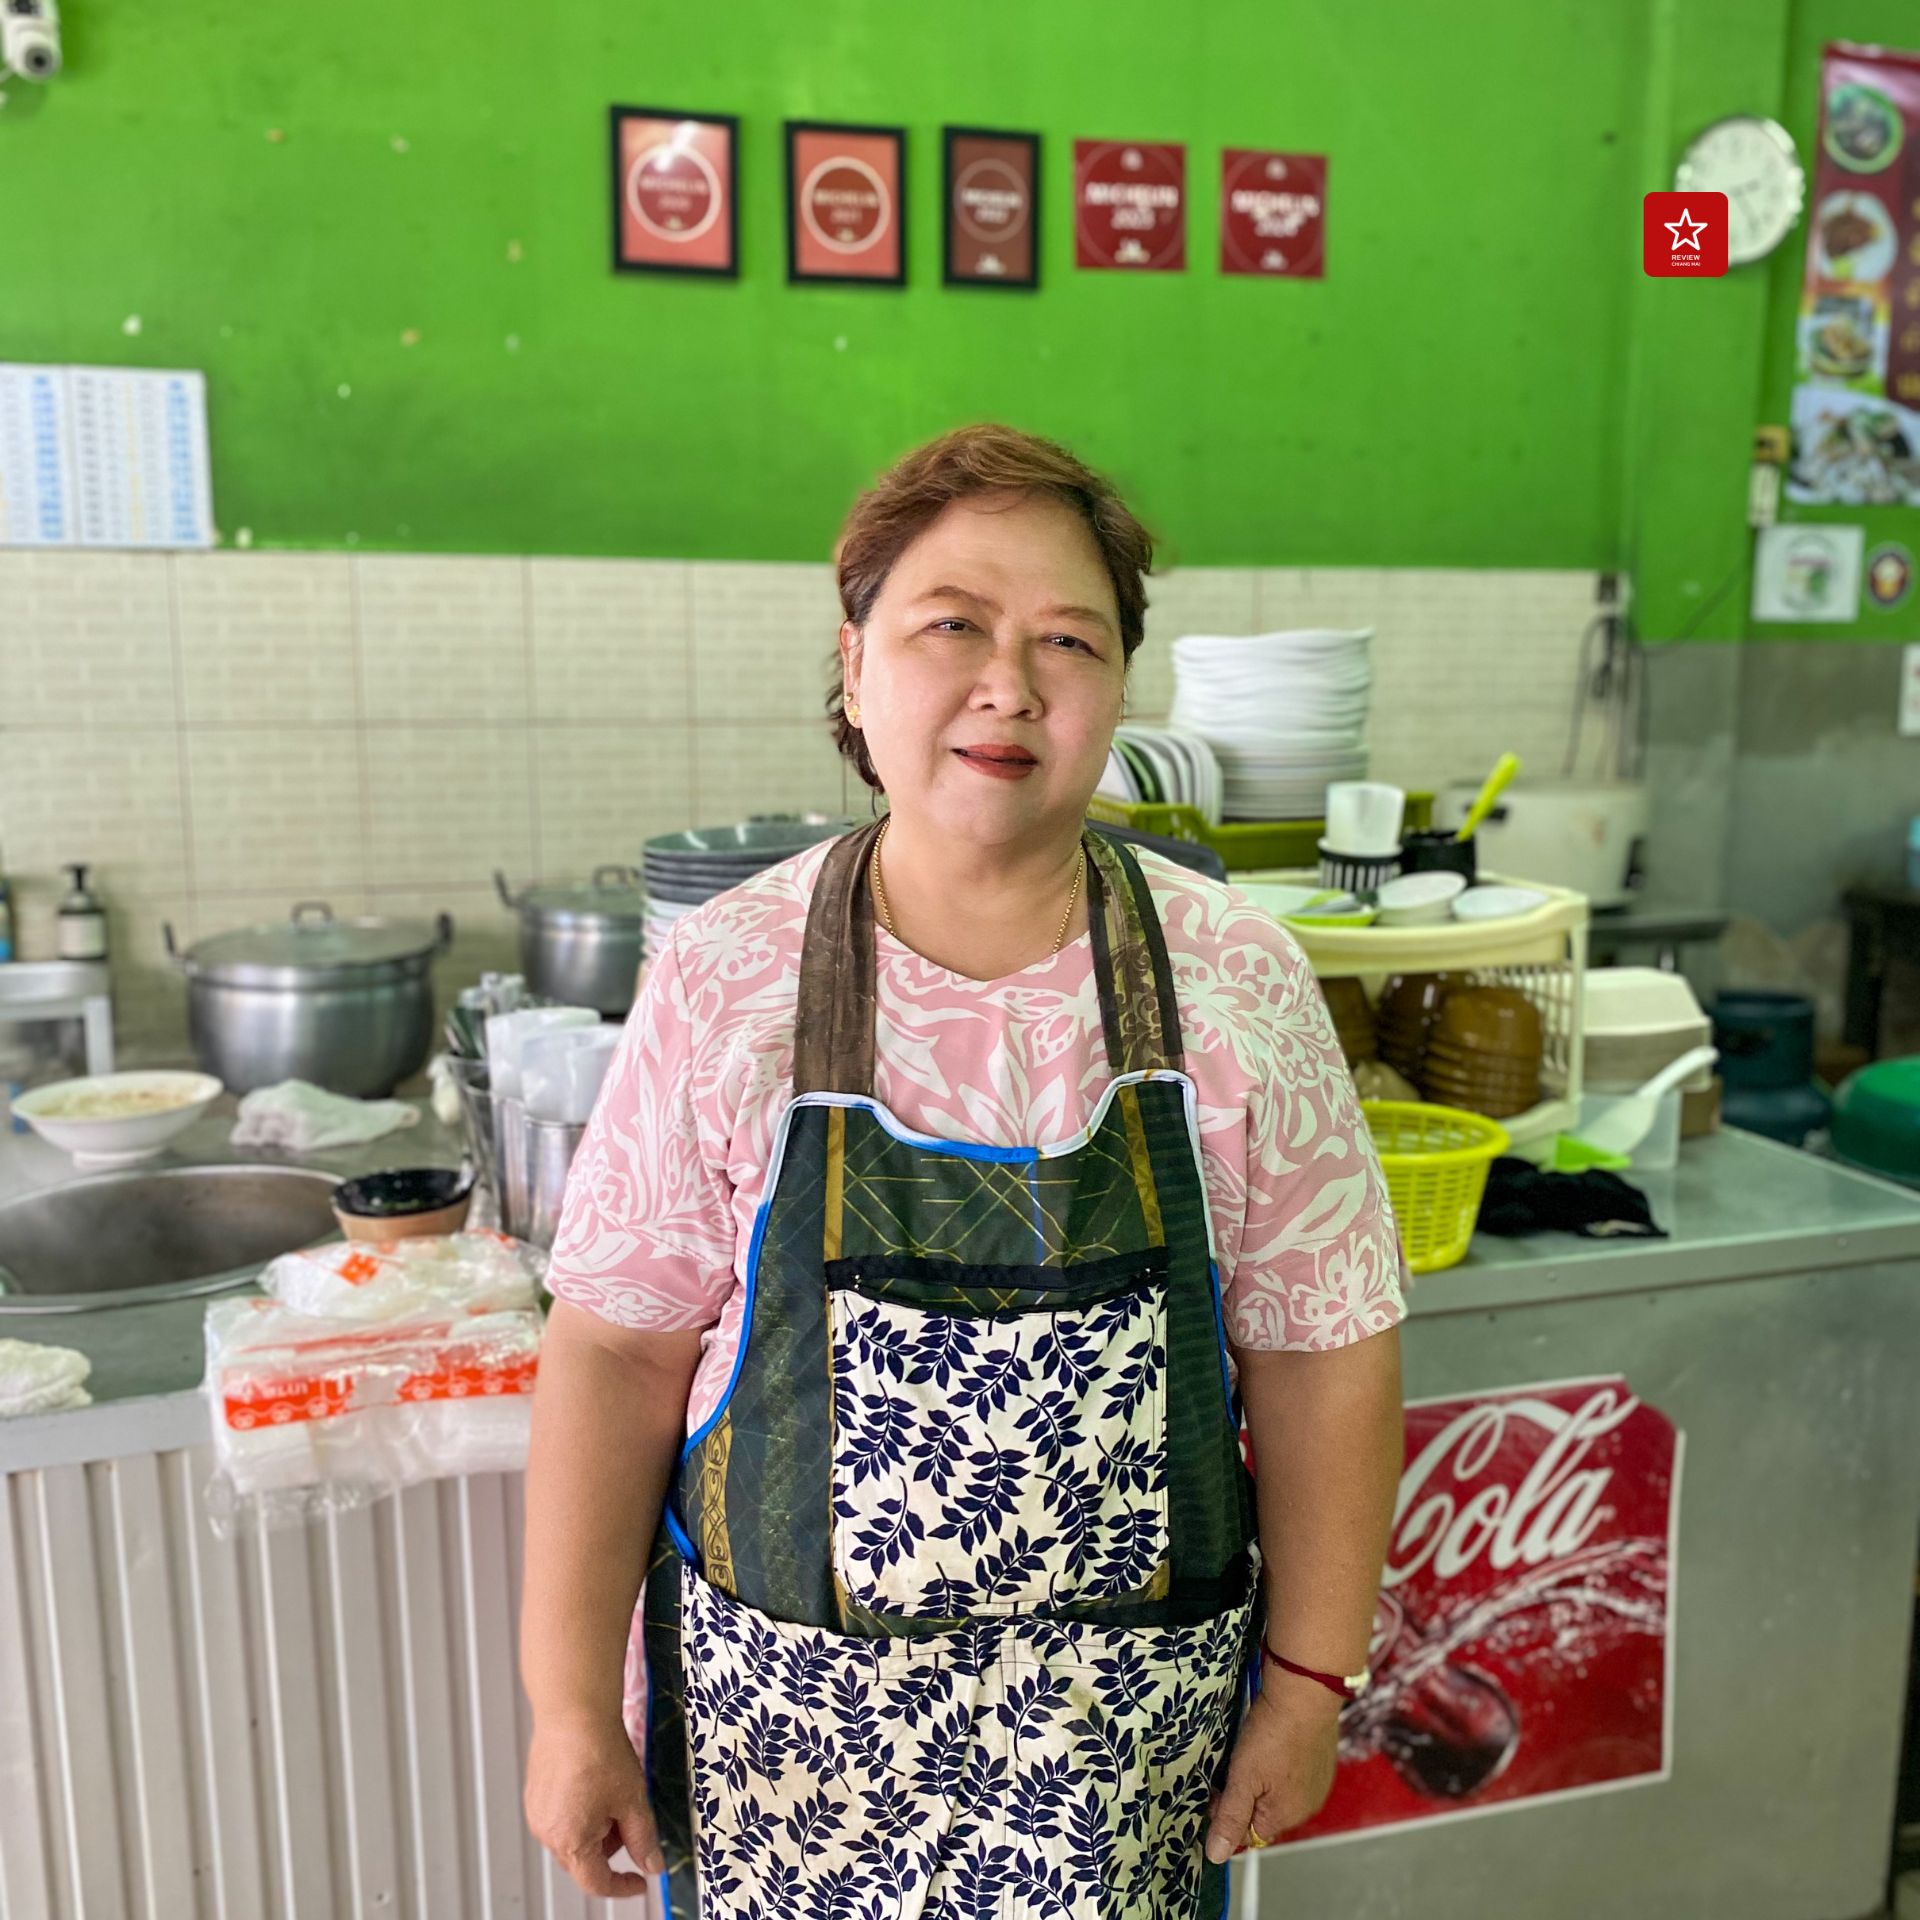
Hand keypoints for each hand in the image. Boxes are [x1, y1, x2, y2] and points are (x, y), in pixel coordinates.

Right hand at [524, 1713, 663, 1898]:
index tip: (640, 1880)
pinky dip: (580, 1813)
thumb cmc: (599, 1752)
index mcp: (570, 1841)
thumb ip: (643, 1839)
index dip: (622, 1886)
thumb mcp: (632, 1800)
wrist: (574, 1711)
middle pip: (583, 1860)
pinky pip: (560, 1817)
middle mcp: (547, 1832)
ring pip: (571, 1838)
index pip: (596, 1882)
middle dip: (610, 1848)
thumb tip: (652, 1865)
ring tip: (612, 1794)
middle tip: (629, 1819)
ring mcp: (537, 1813)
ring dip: (595, 1830)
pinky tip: (594, 1784)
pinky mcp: (535, 1794)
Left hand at [1204, 1680, 1341, 1862]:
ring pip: (1277, 1791)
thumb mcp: (1242, 1778)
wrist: (1304, 1693)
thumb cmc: (1273, 1735)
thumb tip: (1217, 1855)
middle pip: (1264, 1813)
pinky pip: (1291, 1772)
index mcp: (1286, 1816)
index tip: (1216, 1790)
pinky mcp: (1319, 1759)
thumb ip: (1230, 1818)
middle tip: (1232, 1767)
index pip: (1249, 1834)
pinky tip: (1271, 1742)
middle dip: (1245, 1795)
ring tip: (1251, 1751)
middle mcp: (1306, 1805)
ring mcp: (1316, 1781)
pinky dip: (1279, 1762)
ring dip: (1261, 1778)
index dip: (1228, 1814)